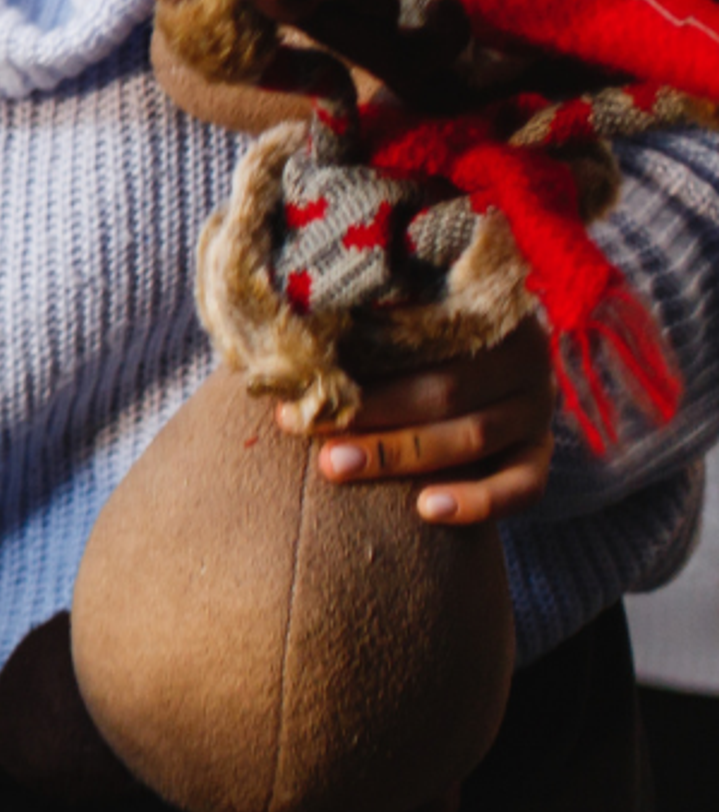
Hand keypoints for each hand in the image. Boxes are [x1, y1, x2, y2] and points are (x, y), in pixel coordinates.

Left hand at [282, 318, 555, 523]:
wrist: (470, 356)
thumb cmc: (402, 327)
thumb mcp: (392, 302)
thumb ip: (353, 306)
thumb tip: (273, 317)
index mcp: (484, 304)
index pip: (427, 328)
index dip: (361, 350)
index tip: (300, 371)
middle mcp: (522, 354)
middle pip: (445, 387)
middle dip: (369, 411)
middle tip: (302, 425)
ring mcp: (535, 406)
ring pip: (474, 436)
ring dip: (400, 454)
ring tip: (335, 464)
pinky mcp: (539, 453)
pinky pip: (523, 486)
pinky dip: (479, 501)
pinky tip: (426, 510)